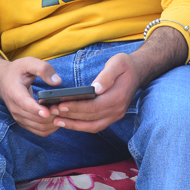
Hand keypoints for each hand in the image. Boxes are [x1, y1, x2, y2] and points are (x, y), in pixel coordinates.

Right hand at [0, 49, 62, 136]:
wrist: (3, 81)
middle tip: (65, 107)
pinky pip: (39, 131)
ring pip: (39, 128)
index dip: (36, 109)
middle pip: (35, 119)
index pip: (25, 104)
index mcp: (15, 93)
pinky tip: (58, 118)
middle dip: (52, 116)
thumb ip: (43, 69)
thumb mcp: (28, 63)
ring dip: (53, 123)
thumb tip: (57, 81)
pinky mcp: (24, 122)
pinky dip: (51, 127)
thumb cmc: (17, 71)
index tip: (47, 112)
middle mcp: (16, 109)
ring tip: (64, 112)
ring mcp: (19, 118)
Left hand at [50, 25, 186, 132]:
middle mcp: (117, 110)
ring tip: (56, 120)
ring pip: (92, 126)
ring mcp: (115, 116)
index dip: (76, 108)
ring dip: (73, 125)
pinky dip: (80, 126)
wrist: (138, 72)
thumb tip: (96, 88)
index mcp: (118, 97)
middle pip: (91, 118)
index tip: (60, 105)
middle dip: (70, 116)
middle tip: (51, 112)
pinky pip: (95, 126)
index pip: (94, 107)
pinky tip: (67, 121)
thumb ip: (107, 75)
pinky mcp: (112, 117)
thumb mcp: (117, 63)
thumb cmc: (125, 65)